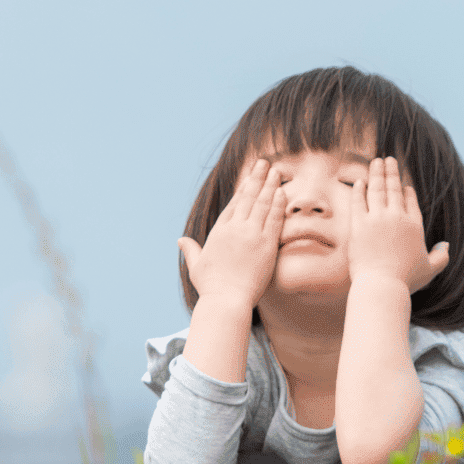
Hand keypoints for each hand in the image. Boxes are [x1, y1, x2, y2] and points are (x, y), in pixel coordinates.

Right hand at [177, 159, 288, 309]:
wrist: (227, 299)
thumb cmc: (211, 286)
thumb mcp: (196, 265)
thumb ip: (191, 250)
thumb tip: (180, 240)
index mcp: (220, 231)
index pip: (234, 204)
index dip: (244, 188)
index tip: (251, 177)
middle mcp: (236, 228)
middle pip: (249, 197)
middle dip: (258, 178)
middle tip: (266, 163)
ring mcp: (252, 234)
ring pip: (263, 203)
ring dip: (271, 186)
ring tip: (277, 172)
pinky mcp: (266, 244)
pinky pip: (274, 219)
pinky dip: (278, 204)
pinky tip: (282, 193)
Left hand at [347, 157, 448, 293]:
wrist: (381, 284)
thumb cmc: (406, 280)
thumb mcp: (430, 270)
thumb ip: (441, 256)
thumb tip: (446, 245)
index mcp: (414, 225)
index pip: (411, 201)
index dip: (407, 191)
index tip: (405, 185)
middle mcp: (396, 217)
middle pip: (394, 189)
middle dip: (391, 172)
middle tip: (388, 159)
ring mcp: (377, 219)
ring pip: (376, 189)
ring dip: (376, 173)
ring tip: (376, 161)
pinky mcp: (359, 224)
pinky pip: (358, 201)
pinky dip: (359, 189)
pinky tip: (360, 181)